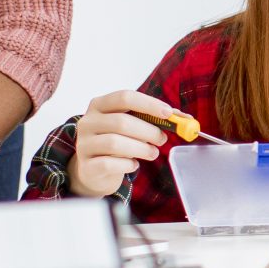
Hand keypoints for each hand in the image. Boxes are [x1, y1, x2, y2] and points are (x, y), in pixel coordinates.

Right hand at [71, 89, 186, 198]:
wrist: (94, 170)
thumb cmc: (117, 143)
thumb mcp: (132, 126)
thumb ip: (154, 119)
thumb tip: (184, 118)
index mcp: (99, 105)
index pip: (124, 97)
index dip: (148, 104)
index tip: (168, 113)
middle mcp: (88, 122)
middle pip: (122, 122)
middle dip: (148, 131)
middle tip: (162, 139)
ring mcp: (84, 144)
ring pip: (115, 143)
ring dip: (141, 148)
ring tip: (152, 153)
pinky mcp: (87, 166)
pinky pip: (110, 164)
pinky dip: (128, 164)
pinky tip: (134, 164)